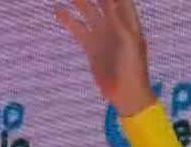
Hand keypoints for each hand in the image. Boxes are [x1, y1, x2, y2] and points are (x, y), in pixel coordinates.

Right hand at [55, 0, 155, 117]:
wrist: (125, 93)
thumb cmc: (133, 67)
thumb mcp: (129, 42)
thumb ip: (119, 20)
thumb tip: (110, 0)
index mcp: (129, 22)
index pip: (121, 0)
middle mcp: (114, 25)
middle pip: (102, 2)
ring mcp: (102, 34)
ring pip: (88, 12)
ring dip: (78, 1)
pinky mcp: (90, 45)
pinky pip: (77, 28)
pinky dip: (67, 19)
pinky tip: (57, 9)